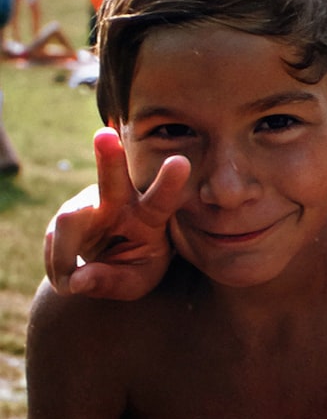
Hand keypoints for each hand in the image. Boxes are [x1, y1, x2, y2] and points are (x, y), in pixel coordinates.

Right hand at [44, 127, 189, 299]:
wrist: (111, 262)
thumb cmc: (136, 266)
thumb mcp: (135, 282)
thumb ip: (112, 282)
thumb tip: (77, 280)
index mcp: (151, 216)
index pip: (161, 199)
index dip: (170, 182)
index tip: (180, 162)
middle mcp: (120, 202)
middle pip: (112, 179)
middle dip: (108, 156)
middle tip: (104, 135)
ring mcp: (90, 203)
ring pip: (69, 220)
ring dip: (65, 257)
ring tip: (71, 282)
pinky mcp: (67, 213)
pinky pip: (54, 239)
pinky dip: (59, 265)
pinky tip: (69, 272)